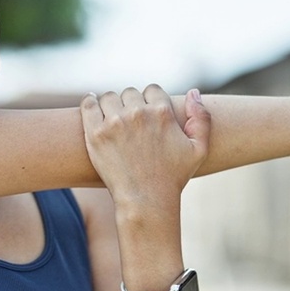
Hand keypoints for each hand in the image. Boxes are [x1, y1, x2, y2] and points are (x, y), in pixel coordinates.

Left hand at [80, 85, 211, 207]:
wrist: (146, 201)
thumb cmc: (173, 178)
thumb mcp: (198, 149)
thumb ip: (201, 118)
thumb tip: (194, 91)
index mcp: (162, 113)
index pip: (152, 90)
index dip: (150, 100)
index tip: (146, 113)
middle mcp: (138, 113)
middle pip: (130, 93)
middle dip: (130, 104)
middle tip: (129, 121)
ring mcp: (115, 122)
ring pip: (109, 97)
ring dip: (111, 105)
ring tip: (111, 118)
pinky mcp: (96, 133)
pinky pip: (88, 105)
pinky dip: (90, 103)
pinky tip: (92, 108)